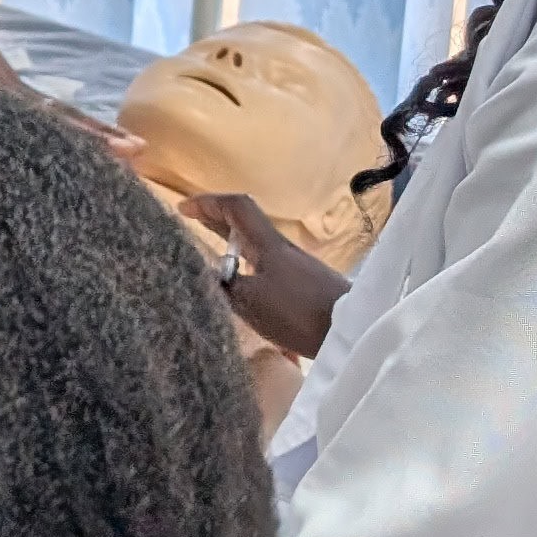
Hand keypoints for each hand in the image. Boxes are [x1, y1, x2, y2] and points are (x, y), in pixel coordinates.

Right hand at [180, 191, 347, 359]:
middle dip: (218, 223)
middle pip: (247, 226)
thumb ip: (223, 285)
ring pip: (259, 249)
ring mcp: (299, 268)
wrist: (354, 333)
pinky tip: (247, 296)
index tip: (183, 209)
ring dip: (236, 249)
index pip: (237, 207)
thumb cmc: (298, 312)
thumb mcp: (250, 301)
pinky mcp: (309, 288)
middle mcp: (283, 250)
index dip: (209, 203)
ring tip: (216, 264)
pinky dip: (252, 271)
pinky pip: (271, 270)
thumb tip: (201, 272)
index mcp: (268, 244)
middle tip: (194, 226)